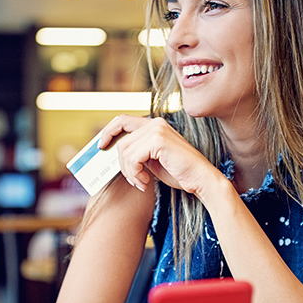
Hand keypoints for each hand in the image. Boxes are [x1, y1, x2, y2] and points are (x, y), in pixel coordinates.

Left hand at [98, 115, 220, 196]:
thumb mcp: (153, 160)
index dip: (108, 131)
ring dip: (130, 172)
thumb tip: (116, 155)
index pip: (122, 120)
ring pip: (125, 150)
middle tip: (133, 179)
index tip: (101, 146)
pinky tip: (145, 182)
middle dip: (121, 163)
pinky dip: (135, 173)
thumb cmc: (179, 172)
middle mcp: (155, 123)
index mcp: (155, 125)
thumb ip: (138, 153)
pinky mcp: (158, 141)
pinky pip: (133, 158)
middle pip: (121, 140)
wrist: (201, 179)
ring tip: (141, 182)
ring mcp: (157, 130)